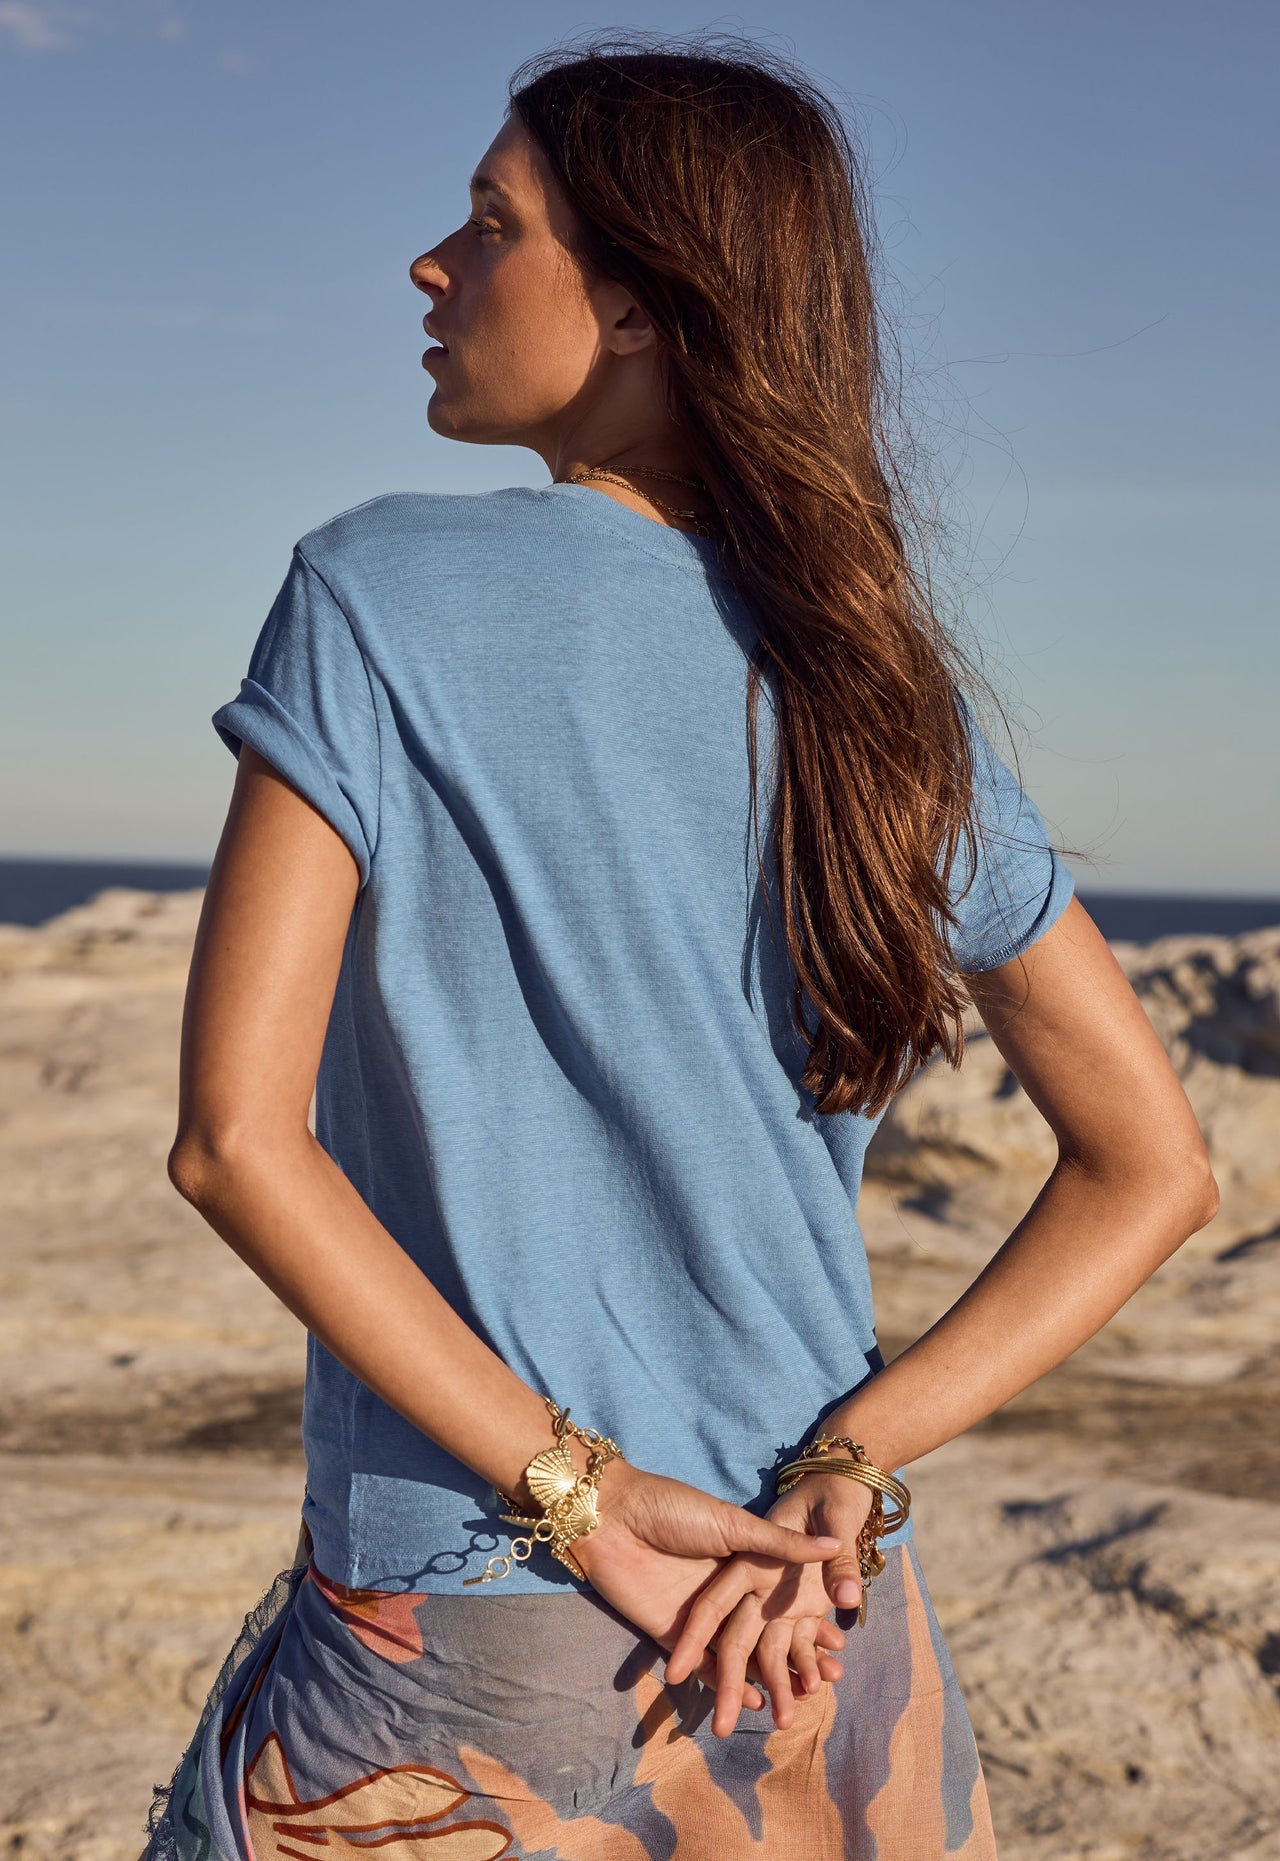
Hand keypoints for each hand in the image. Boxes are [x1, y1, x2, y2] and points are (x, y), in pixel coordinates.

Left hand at [570, 1460, 845, 1715]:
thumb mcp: (734, 1524)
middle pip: (760, 1633)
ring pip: (734, 1654)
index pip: (779, 1599)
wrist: (613, 1515)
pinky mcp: (669, 1634)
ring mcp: (695, 1616)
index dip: (807, 1621)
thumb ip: (778, 1544)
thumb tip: (833, 1545)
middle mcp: (721, 1593)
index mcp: (740, 1563)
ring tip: (790, 1702)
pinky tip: (751, 1698)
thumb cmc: (674, 1507)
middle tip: (823, 1684)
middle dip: (790, 1659)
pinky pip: (701, 1663)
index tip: (839, 1645)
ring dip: (760, 1679)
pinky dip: (723, 1681)